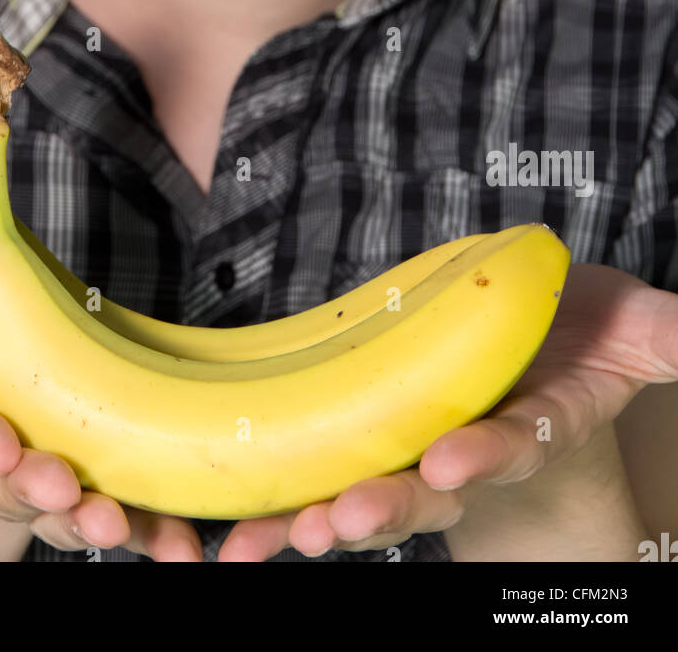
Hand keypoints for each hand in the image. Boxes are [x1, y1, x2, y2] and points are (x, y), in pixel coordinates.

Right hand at [0, 263, 203, 560]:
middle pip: (4, 482)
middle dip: (31, 487)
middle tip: (57, 487)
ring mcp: (33, 465)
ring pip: (59, 504)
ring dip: (86, 517)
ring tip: (112, 524)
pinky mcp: (83, 469)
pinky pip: (116, 504)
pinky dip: (146, 529)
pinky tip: (176, 545)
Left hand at [216, 262, 677, 560]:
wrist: (541, 348)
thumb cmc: (586, 338)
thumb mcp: (633, 333)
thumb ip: (663, 335)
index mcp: (535, 422)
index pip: (514, 443)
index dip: (485, 455)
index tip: (452, 463)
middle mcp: (472, 450)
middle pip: (427, 489)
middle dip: (386, 508)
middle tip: (338, 524)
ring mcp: (419, 451)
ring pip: (368, 493)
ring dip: (320, 518)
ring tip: (278, 539)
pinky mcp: (374, 440)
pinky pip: (324, 478)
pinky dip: (281, 508)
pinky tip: (238, 537)